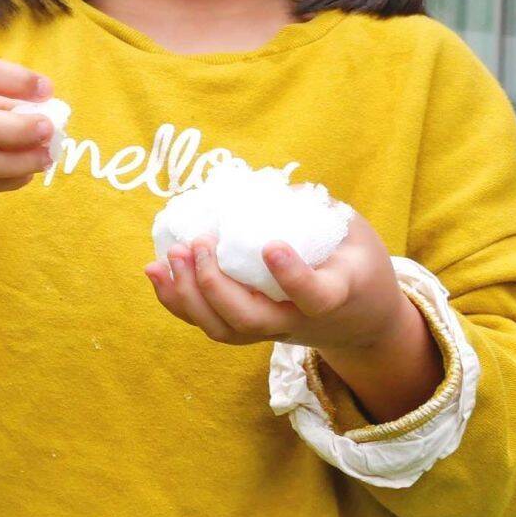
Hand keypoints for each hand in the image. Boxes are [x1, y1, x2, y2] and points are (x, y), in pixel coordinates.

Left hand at [144, 214, 419, 353]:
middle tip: (198, 243)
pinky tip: (155, 271)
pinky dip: (176, 300)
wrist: (360, 320)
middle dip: (214, 284)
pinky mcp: (248, 328)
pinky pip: (207, 323)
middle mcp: (296, 321)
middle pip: (249, 320)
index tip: (271, 246)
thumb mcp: (354, 233)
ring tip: (170, 255)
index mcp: (335, 296)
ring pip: (222, 330)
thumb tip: (272, 186)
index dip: (292, 277)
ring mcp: (269, 329)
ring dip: (188, 294)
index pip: (314, 297)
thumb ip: (319, 211)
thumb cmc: (358, 265)